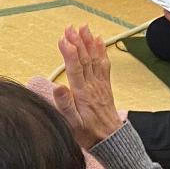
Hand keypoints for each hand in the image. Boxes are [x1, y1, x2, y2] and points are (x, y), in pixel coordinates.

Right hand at [46, 25, 123, 150]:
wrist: (111, 140)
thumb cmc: (89, 134)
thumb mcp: (72, 124)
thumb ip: (65, 105)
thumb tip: (58, 87)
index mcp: (82, 94)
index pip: (75, 68)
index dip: (69, 52)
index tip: (63, 39)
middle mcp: (92, 86)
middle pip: (85, 59)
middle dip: (77, 42)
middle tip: (70, 28)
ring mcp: (100, 84)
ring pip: (94, 59)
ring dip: (88, 42)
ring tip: (83, 28)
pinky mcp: (105, 86)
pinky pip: (104, 65)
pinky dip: (101, 51)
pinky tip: (98, 41)